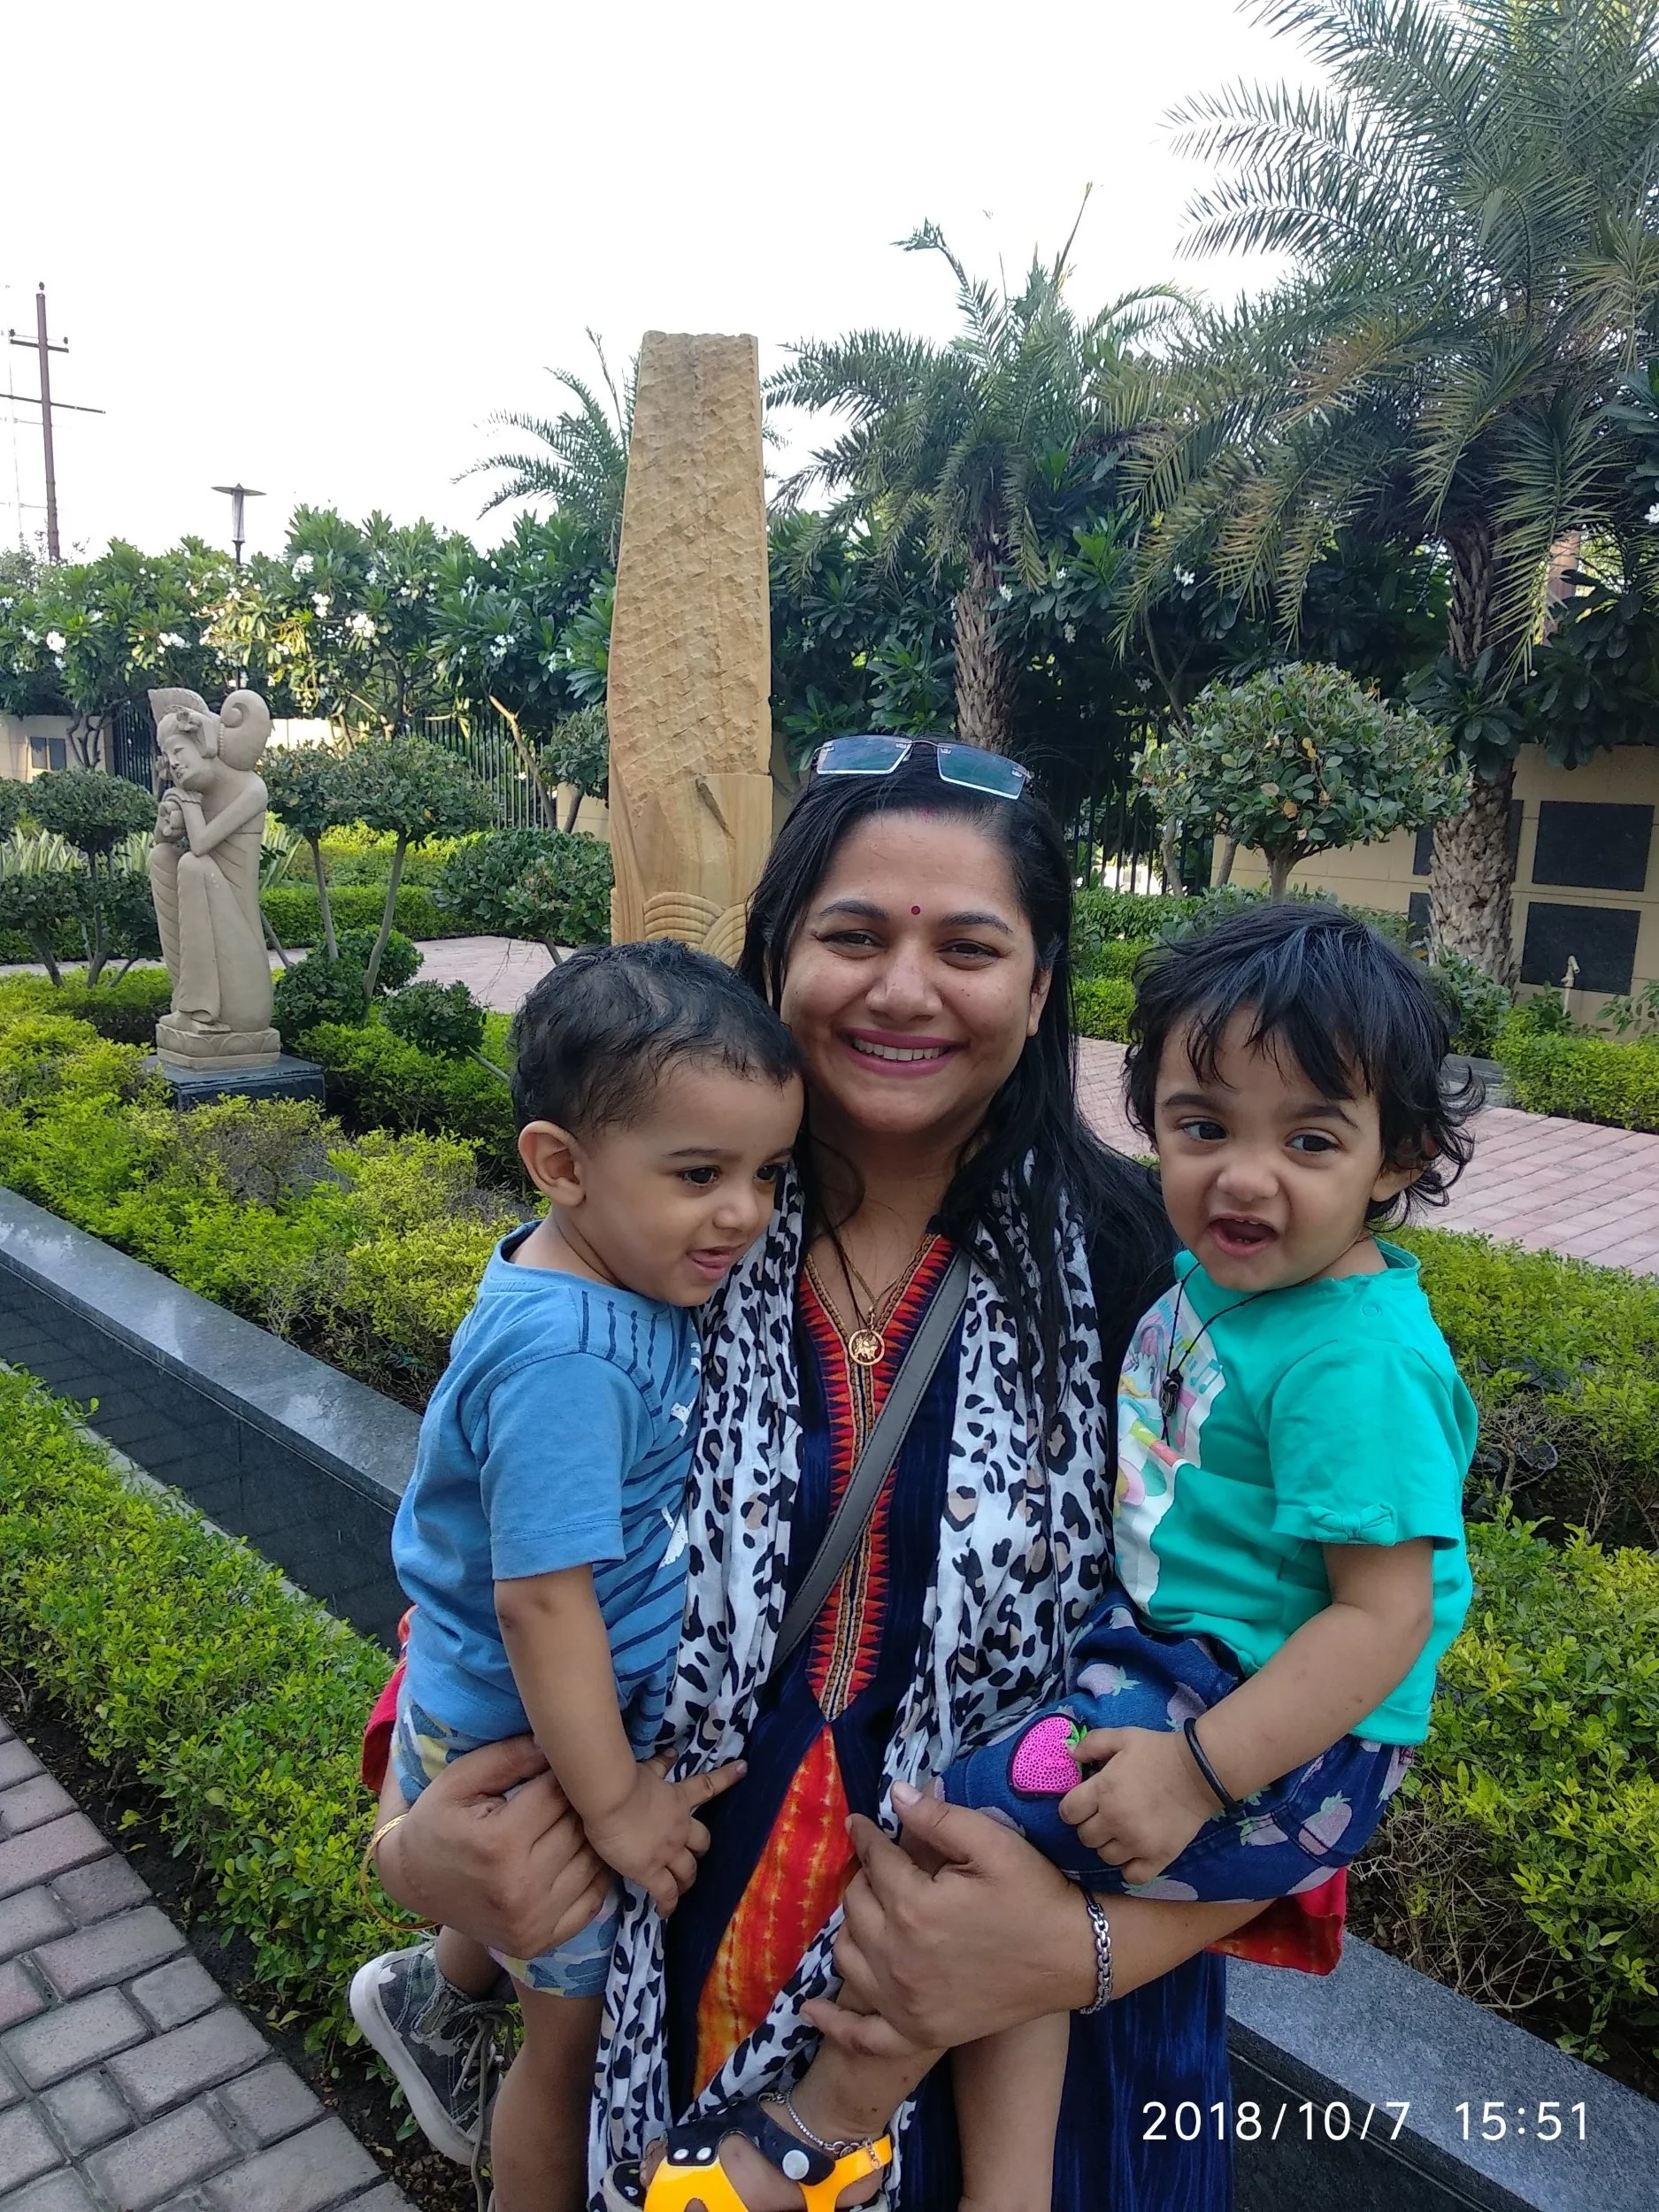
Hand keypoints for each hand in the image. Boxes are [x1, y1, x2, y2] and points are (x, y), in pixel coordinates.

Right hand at [375, 1736, 612, 1961]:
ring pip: (594, 1862)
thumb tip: (557, 1740)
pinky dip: (593, 1873)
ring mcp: (532, 1923)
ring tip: (574, 1817)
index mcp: (499, 1844)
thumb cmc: (437, 1821)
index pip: (560, 1792)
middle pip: (580, 1827)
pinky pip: (593, 1900)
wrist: (413, 1883)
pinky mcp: (540, 1943)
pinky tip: (575, 1853)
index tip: (560, 1762)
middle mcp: (520, 1890)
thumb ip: (509, 1755)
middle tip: (572, 1788)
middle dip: (579, 1802)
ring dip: (591, 1837)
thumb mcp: (459, 1778)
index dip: (563, 1771)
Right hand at [584, 1759, 743, 1914]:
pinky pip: (666, 1893)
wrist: (613, 1800)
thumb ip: (660, 1766)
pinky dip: (668, 1904)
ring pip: (688, 1872)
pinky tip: (666, 1911)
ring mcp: (669, 1852)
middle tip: (695, 1857)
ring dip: (687, 1880)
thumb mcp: (647, 1770)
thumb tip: (673, 1754)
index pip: (709, 1787)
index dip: (727, 1777)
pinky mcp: (652, 1872)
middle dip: (700, 1851)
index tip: (744, 1768)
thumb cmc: (626, 1782)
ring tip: (684, 1887)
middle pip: (702, 1843)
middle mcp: (680, 1828)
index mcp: (679, 1800)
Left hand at [810, 1782, 1096, 2055]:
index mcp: (914, 1906)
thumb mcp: (992, 1841)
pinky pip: (862, 2036)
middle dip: (863, 1878)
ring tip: (867, 1910)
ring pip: (847, 1955)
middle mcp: (899, 1958)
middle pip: (855, 1906)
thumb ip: (937, 1819)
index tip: (859, 1823)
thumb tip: (894, 1794)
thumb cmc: (1035, 1893)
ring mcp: (905, 2002)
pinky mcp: (919, 2032)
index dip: (866, 1835)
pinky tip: (810, 2008)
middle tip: (877, 1866)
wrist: (1075, 1957)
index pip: (874, 1860)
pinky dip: (834, 2022)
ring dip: (850, 1928)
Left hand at [1060, 1726, 1220, 1884]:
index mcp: (1103, 1790)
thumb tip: (1070, 1755)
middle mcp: (1115, 1820)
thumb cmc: (1158, 1751)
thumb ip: (1092, 1744)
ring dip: (1109, 1845)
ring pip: (1105, 1857)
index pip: (1068, 1813)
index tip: (1083, 1804)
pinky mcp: (1158, 1857)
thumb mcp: (1123, 1737)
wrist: (1199, 1772)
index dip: (1072, 1809)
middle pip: (1085, 1837)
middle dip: (1090, 1826)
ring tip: (1121, 1832)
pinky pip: (1132, 1876)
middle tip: (1105, 1816)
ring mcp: (1136, 1842)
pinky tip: (1135, 1853)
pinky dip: (1130, 1867)